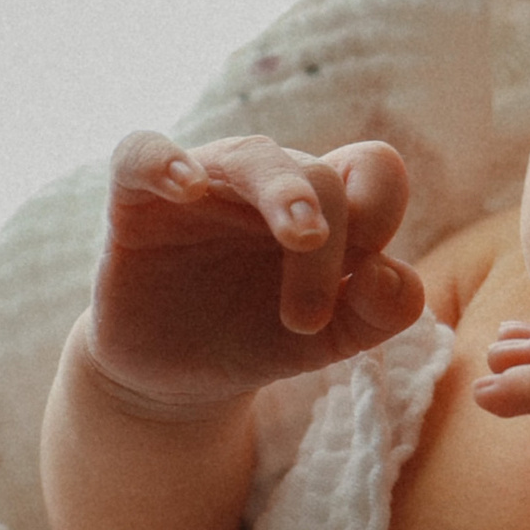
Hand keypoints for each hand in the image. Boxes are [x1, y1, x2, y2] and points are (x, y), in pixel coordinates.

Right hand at [81, 131, 423, 415]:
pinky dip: (166, 161)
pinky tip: (188, 188)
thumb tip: (392, 275)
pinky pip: (144, 152)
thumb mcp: (330, 340)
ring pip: (252, 155)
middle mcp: (267, 182)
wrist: (175, 377)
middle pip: (320, 175)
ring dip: (285, 194)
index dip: (381, 208)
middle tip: (308, 319)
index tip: (366, 277)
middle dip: (326, 251)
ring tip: (303, 237)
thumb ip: (379, 313)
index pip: (371, 168)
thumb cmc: (258, 339)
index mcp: (324, 206)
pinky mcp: (137, 197)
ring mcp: (205, 182)